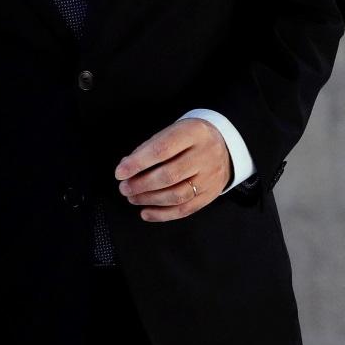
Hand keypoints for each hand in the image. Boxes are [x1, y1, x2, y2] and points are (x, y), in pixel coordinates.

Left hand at [115, 117, 231, 221]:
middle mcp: (205, 155)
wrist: (224, 145)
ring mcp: (210, 177)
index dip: (138, 163)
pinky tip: (146, 213)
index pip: (161, 150)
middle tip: (124, 188)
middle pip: (169, 175)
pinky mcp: (211, 195)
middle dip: (141, 185)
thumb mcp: (172, 130)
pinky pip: (186, 209)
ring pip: (177, 195)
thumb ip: (150, 147)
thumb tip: (126, 166)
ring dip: (150, 200)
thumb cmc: (189, 137)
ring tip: (132, 198)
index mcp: (192, 133)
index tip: (120, 172)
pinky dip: (163, 214)